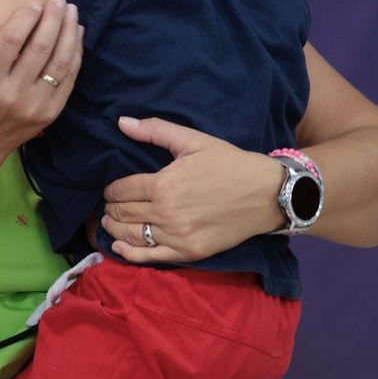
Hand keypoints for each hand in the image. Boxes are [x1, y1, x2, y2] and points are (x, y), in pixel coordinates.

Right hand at [0, 0, 81, 158]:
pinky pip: (69, 78)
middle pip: (40, 48)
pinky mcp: (50, 113)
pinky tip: (76, 35)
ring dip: (68, 32)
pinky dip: (75, 53)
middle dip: (52, 19)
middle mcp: (12, 93)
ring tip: (71, 11)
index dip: (26, 17)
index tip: (34, 2)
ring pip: (59, 61)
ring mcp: (35, 105)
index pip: (11, 41)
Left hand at [101, 116, 286, 263]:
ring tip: (109, 222)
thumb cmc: (230, 164)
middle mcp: (166, 212)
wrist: (268, 194)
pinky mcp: (188, 252)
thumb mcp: (194, 141)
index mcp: (163, 184)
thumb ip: (156, 131)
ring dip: (114, 228)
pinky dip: (128, 252)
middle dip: (110, 208)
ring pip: (130, 234)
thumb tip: (121, 122)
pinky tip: (118, 245)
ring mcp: (176, 236)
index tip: (109, 190)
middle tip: (108, 205)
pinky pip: (149, 256)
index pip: (121, 190)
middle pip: (122, 212)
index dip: (110, 190)